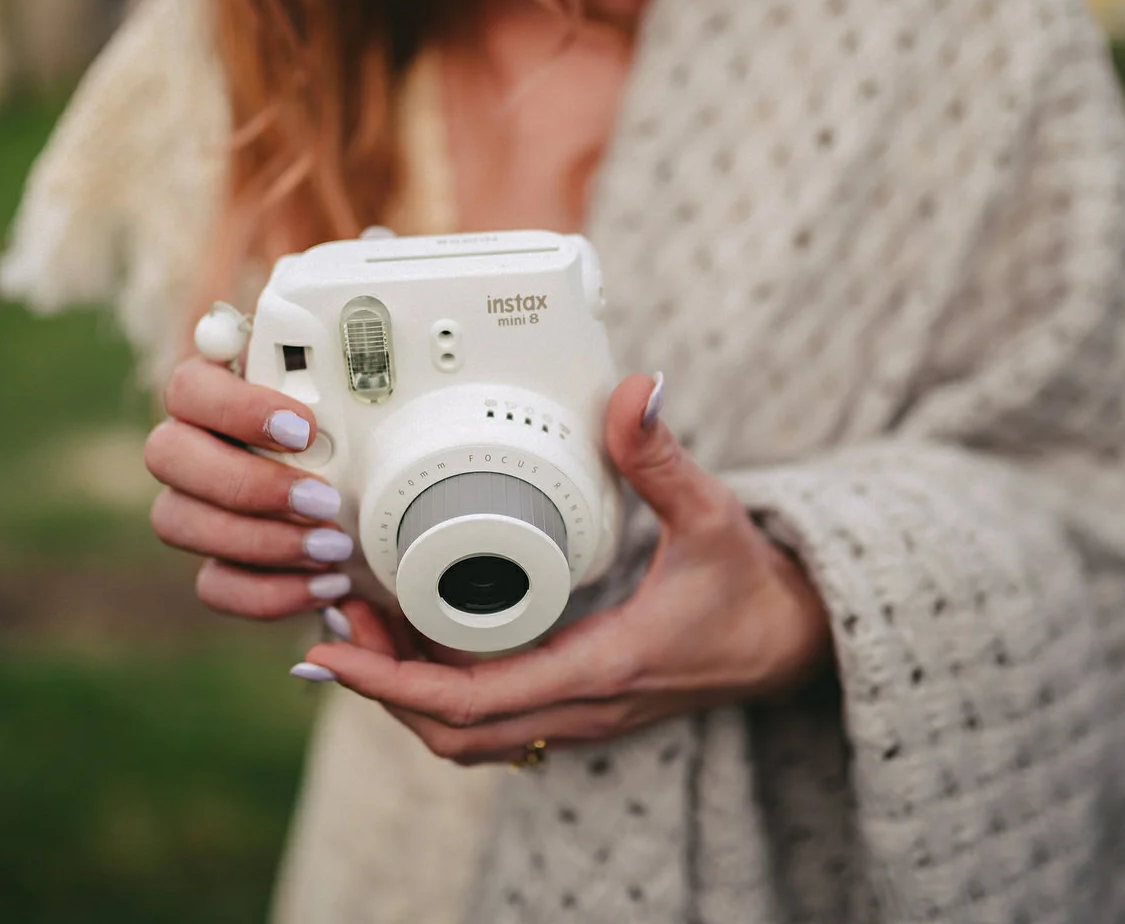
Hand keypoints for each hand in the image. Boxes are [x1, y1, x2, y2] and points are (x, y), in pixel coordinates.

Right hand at [144, 358, 367, 619]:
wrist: (376, 497)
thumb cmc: (363, 430)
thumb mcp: (360, 398)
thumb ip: (346, 373)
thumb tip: (369, 350)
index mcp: (221, 390)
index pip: (191, 385)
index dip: (237, 407)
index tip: (306, 428)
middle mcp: (193, 443)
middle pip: (167, 454)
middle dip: (248, 483)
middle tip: (323, 499)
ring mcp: (195, 505)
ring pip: (175, 520)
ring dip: (258, 540)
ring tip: (333, 547)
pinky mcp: (217, 562)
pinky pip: (213, 585)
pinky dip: (269, 592)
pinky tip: (325, 585)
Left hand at [295, 375, 832, 764]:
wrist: (794, 643)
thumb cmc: (753, 588)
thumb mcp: (711, 516)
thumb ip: (663, 457)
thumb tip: (635, 391)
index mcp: (601, 667)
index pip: (472, 702)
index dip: (389, 680)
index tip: (330, 649)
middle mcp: (582, 707)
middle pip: (452, 731)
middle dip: (381, 686)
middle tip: (337, 619)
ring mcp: (581, 715)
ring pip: (471, 733)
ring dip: (409, 691)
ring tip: (367, 622)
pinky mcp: (581, 705)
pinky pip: (497, 717)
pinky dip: (446, 688)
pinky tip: (425, 635)